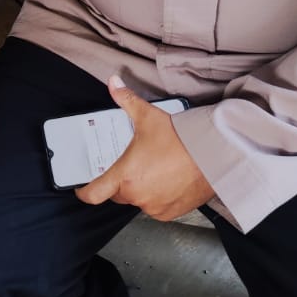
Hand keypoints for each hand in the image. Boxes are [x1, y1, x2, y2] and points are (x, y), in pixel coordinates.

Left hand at [75, 76, 214, 220]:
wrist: (213, 154)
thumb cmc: (180, 139)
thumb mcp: (148, 116)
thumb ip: (126, 100)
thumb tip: (113, 83)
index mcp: (124, 174)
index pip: (94, 194)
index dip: (84, 192)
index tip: (83, 189)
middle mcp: (136, 195)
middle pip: (118, 194)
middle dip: (121, 183)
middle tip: (133, 166)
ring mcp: (153, 206)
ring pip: (138, 200)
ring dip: (141, 190)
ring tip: (154, 171)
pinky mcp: (170, 213)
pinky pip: (156, 208)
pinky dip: (158, 198)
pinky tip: (167, 181)